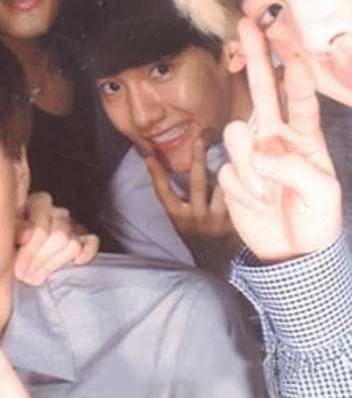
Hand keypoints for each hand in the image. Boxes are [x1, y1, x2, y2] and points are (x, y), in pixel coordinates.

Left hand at [15, 192, 98, 284]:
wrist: (13, 258)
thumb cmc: (7, 243)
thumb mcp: (4, 233)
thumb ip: (15, 229)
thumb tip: (24, 234)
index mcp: (36, 203)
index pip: (43, 227)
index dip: (30, 251)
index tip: (18, 268)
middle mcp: (56, 211)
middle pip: (60, 236)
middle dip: (41, 259)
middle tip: (26, 275)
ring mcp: (71, 224)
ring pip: (74, 243)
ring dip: (55, 263)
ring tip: (38, 274)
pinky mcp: (83, 237)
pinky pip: (92, 241)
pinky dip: (87, 252)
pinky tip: (77, 261)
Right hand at [146, 138, 238, 276]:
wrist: (216, 261)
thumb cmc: (195, 232)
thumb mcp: (180, 218)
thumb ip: (177, 196)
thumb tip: (163, 166)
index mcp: (178, 217)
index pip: (163, 192)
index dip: (156, 174)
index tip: (150, 156)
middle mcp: (196, 218)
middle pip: (197, 182)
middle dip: (197, 157)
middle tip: (200, 136)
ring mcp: (217, 222)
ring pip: (223, 186)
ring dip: (227, 173)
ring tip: (235, 158)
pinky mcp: (235, 224)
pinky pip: (237, 196)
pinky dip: (241, 184)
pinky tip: (247, 174)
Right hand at [218, 19, 341, 262]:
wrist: (290, 249)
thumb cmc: (315, 218)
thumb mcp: (322, 194)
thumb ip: (295, 167)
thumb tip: (261, 151)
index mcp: (305, 137)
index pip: (302, 101)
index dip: (298, 80)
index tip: (294, 58)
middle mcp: (276, 135)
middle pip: (263, 89)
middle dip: (258, 57)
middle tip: (248, 23)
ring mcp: (251, 152)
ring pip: (236, 133)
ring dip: (250, 166)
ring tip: (266, 193)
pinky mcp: (232, 171)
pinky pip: (227, 167)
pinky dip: (242, 187)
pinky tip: (255, 201)